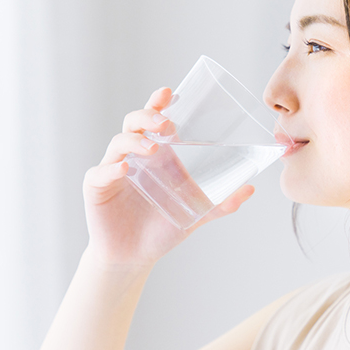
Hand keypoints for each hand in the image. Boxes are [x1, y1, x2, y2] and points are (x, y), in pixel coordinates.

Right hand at [82, 87, 254, 267]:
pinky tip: (124, 170)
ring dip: (135, 141)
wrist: (135, 257)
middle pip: (134, 123)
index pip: (153, 120)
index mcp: (156, 155)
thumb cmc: (162, 229)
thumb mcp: (197, 214)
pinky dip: (112, 169)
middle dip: (147, 116)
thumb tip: (252, 189)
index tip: (170, 93)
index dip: (158, 103)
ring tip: (153, 147)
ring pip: (118, 143)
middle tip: (164, 122)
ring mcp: (113, 170)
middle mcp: (133, 156)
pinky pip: (101, 173)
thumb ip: (223, 203)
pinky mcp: (97, 188)